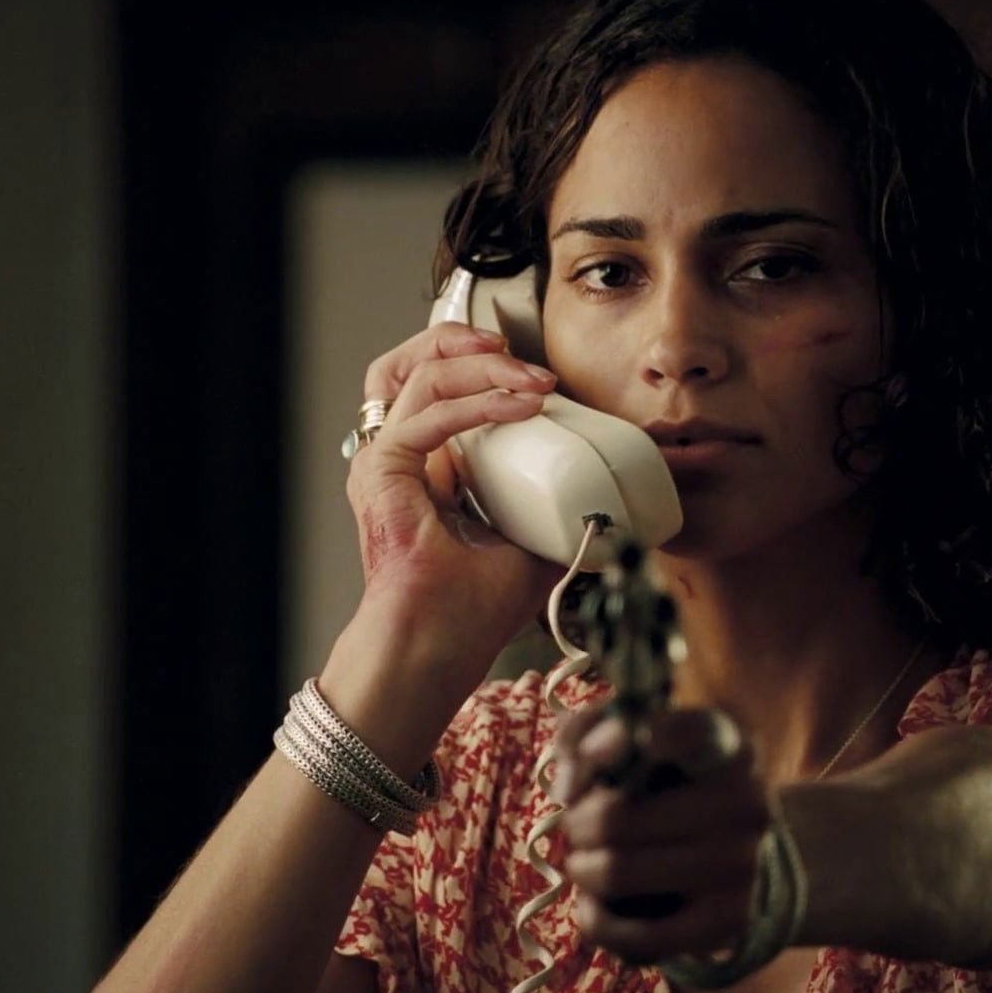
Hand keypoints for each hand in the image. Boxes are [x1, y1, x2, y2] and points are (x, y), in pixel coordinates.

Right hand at [344, 322, 565, 664]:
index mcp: (424, 466)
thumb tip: (608, 503)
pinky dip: (476, 404)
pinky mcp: (383, 472)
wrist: (438, 649)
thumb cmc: (467, 612)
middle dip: (469, 343)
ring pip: (419, 374)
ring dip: (480, 364)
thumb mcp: (530, 545)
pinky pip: (426, 415)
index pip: (438, 386)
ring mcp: (385, 461)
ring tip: (527, 375)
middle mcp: (397, 456)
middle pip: (414, 362)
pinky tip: (519, 407)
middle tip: (523, 357)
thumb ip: (552, 514)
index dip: (483, 365)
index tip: (538, 377)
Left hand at [553, 706, 771, 964]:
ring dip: (581, 868)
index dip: (619, 740)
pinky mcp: (727, 923)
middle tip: (578, 825)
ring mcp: (741, 866)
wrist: (737, 853)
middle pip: (616, 817)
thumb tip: (569, 782)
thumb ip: (589, 732)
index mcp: (728, 746)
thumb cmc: (668, 786)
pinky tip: (594, 905)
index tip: (590, 756)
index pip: (682, 731)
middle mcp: (746, 803)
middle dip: (577, 822)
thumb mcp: (638, 741)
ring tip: (585, 861)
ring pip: (617, 873)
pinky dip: (597, 921)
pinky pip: (637, 936)